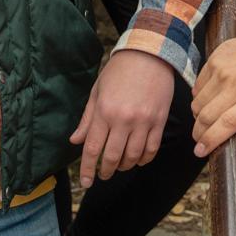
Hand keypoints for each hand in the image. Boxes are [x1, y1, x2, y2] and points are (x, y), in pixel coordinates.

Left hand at [71, 50, 176, 187]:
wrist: (149, 54)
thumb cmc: (119, 71)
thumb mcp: (97, 91)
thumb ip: (87, 119)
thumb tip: (75, 141)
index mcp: (104, 111)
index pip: (92, 148)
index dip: (87, 169)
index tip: (86, 182)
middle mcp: (123, 119)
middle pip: (112, 157)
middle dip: (105, 171)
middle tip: (102, 175)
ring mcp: (143, 121)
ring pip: (133, 156)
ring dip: (125, 166)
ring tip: (119, 166)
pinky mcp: (159, 120)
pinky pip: (152, 149)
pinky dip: (144, 159)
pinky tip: (138, 159)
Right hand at [191, 37, 235, 164]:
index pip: (227, 124)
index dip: (210, 140)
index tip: (200, 151)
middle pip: (207, 116)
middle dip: (199, 132)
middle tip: (200, 139)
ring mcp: (224, 71)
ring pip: (198, 103)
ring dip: (199, 115)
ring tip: (208, 117)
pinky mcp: (214, 60)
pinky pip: (197, 87)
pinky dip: (199, 97)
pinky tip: (209, 98)